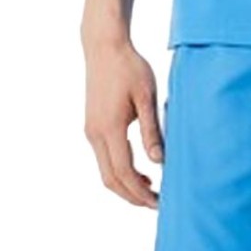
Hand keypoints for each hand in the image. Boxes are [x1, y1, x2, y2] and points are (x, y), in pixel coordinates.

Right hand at [82, 34, 162, 207]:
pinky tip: (141, 174)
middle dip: (133, 197)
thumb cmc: (129, 66)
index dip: (141, 192)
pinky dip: (120, 173)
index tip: (159, 201)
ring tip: (151, 192)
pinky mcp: (92, 127)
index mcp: (110, 127)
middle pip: (111, 179)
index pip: (124, 172)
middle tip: (157, 204)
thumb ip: (152, 131)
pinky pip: (105, 160)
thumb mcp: (147, 97)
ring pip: (106, 172)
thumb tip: (159, 162)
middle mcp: (95, 133)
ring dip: (126, 187)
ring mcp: (91, 131)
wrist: (103, 46)